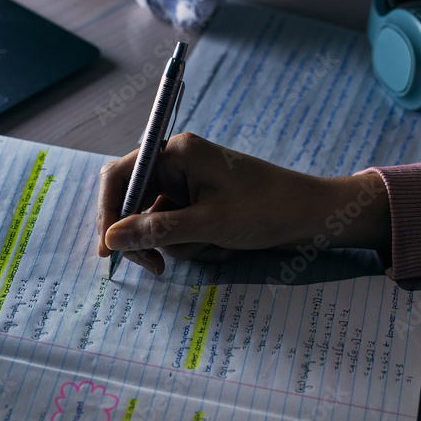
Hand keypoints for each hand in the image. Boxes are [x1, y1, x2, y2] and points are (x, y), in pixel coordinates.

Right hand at [96, 132, 390, 275]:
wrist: (313, 216)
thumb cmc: (265, 210)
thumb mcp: (208, 225)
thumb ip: (155, 230)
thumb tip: (111, 239)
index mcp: (175, 152)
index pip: (120, 177)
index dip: (108, 213)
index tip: (107, 251)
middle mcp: (177, 162)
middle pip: (134, 202)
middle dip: (145, 237)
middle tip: (155, 268)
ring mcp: (189, 183)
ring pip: (155, 221)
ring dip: (176, 243)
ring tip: (212, 248)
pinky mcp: (200, 202)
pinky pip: (176, 227)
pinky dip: (192, 243)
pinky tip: (221, 247)